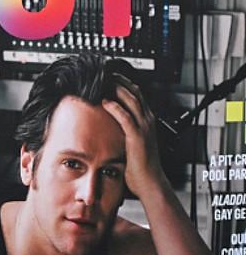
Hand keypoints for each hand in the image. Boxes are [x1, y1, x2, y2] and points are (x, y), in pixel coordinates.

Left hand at [101, 74, 167, 197]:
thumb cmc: (140, 165)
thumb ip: (125, 130)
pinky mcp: (137, 136)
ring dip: (116, 89)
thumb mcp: (132, 142)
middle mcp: (148, 120)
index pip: (137, 95)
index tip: (110, 76)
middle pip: (134, 93)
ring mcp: (144, 127)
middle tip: (105, 72)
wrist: (150, 181)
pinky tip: (105, 101)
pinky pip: (125, 118)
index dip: (124, 83)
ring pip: (131, 101)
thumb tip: (110, 123)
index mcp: (147, 120)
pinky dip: (115, 108)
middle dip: (119, 81)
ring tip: (103, 80)